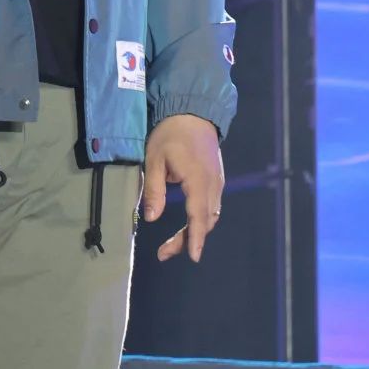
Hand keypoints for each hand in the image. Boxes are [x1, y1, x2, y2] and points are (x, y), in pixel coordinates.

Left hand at [140, 114, 224, 264]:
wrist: (193, 112)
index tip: (193, 257)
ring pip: (210, 215)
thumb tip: (150, 218)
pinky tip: (189, 226)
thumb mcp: (154, 160)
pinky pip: (212, 206)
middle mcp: (213, 185)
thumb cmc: (170, 134)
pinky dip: (201, 220)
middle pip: (205, 221)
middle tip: (163, 253)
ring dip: (195, 232)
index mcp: (198, 180)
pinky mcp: (217, 179)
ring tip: (172, 245)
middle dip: (188, 240)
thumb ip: (154, 190)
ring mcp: (218, 182)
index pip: (198, 216)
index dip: (196, 238)